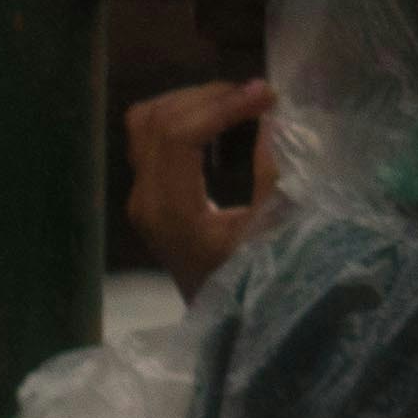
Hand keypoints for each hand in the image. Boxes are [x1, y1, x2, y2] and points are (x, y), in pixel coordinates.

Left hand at [124, 80, 279, 302]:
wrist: (225, 322)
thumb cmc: (256, 281)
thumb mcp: (276, 232)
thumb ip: (274, 174)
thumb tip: (271, 120)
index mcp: (171, 212)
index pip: (180, 135)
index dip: (223, 106)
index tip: (268, 95)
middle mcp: (145, 200)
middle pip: (159, 119)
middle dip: (210, 96)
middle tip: (259, 95)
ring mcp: (141, 196)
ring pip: (148, 121)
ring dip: (193, 101)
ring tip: (239, 103)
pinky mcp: (148, 193)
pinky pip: (150, 135)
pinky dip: (182, 115)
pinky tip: (219, 122)